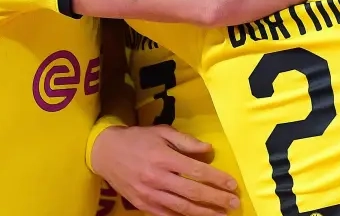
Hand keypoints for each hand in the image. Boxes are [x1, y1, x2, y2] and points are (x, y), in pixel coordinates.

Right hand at [91, 125, 239, 215]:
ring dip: (205, 214)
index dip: (217, 180)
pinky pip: (167, 215)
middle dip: (216, 200)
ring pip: (182, 208)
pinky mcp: (142, 205)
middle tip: (234, 204)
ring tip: (222, 215)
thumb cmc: (137, 139)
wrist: (104, 152)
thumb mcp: (162, 132)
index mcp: (164, 158)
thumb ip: (186, 141)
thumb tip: (209, 150)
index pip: (197, 172)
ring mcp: (149, 194)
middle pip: (193, 193)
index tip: (232, 185)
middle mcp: (158, 178)